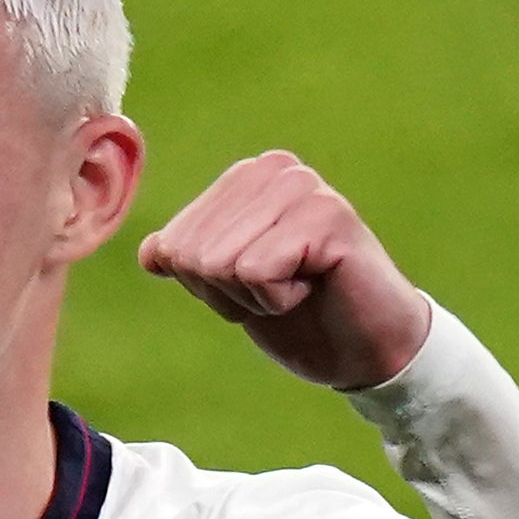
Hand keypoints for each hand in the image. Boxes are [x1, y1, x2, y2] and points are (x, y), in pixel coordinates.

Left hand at [138, 151, 433, 389]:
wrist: (367, 350)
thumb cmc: (302, 316)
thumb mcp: (230, 289)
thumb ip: (191, 261)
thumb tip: (151, 253)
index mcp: (244, 179)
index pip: (173, 245)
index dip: (208, 287)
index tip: (259, 286)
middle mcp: (272, 169)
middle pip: (193, 254)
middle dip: (230, 293)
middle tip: (282, 290)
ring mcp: (302, 187)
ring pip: (219, 262)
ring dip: (255, 297)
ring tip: (299, 288)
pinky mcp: (327, 216)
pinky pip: (256, 271)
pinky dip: (278, 299)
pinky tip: (315, 287)